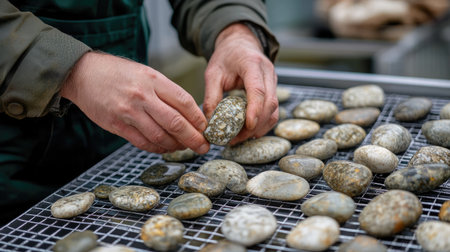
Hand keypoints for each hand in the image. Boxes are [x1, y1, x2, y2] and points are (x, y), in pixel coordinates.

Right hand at [61, 52, 209, 153]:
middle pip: (176, 123)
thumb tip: (189, 115)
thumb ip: (166, 92)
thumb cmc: (119, 73)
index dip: (199, 119)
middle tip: (204, 147)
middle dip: (194, 139)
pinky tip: (165, 147)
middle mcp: (142, 96)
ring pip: (160, 137)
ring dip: (176, 146)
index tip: (206, 128)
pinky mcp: (116, 125)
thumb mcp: (146, 73)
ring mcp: (128, 112)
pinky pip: (143, 143)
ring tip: (184, 147)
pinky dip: (158, 148)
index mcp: (153, 79)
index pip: (184, 102)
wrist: (83, 73)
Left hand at [203, 23, 278, 144]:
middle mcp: (268, 72)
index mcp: (252, 64)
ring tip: (240, 138)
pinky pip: (273, 110)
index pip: (258, 89)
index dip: (255, 109)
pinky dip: (263, 123)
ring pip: (274, 109)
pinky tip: (249, 132)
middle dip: (256, 124)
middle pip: (270, 102)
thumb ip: (211, 96)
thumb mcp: (212, 73)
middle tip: (236, 138)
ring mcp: (274, 81)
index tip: (248, 125)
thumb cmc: (225, 57)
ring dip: (260, 127)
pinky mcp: (273, 89)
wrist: (239, 44)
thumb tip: (209, 122)